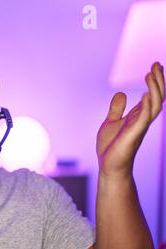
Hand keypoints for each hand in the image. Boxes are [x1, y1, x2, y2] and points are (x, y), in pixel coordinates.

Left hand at [96, 62, 164, 177]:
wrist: (109, 166)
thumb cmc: (111, 147)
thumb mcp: (111, 122)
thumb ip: (117, 109)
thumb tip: (121, 93)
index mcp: (138, 116)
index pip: (151, 95)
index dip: (154, 80)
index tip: (154, 65)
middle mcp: (142, 120)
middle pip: (156, 96)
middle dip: (158, 80)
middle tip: (156, 64)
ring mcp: (140, 127)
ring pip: (154, 104)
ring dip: (154, 89)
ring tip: (150, 73)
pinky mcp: (133, 134)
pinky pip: (145, 118)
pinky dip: (146, 105)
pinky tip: (146, 93)